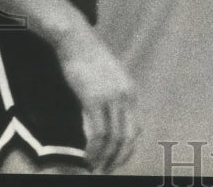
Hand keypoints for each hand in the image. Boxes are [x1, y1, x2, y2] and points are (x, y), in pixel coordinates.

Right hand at [55, 24, 138, 172]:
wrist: (76, 40)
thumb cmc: (88, 58)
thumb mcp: (108, 77)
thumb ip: (113, 96)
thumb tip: (109, 117)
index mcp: (131, 91)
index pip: (135, 129)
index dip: (127, 150)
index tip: (116, 161)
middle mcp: (126, 95)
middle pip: (127, 137)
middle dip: (118, 158)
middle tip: (106, 170)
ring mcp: (111, 97)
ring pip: (113, 138)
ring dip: (104, 157)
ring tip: (94, 168)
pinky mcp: (94, 99)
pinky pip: (98, 132)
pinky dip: (93, 149)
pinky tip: (86, 156)